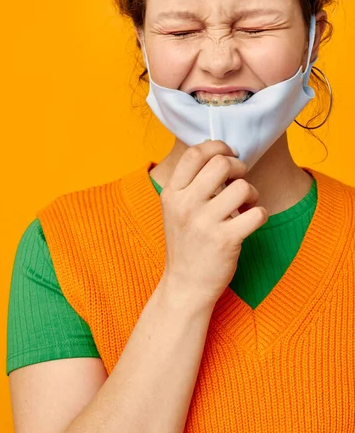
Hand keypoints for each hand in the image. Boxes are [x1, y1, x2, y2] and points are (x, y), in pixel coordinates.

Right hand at [160, 140, 268, 306]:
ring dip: (251, 192)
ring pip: (242, 187)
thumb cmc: (186, 243)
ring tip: (246, 204)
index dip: (217, 146)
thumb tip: (220, 153)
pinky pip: (257, 213)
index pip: (195, 154)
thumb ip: (190, 184)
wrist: (185, 286)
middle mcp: (185, 206)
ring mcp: (205, 224)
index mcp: (171, 194)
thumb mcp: (175, 209)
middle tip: (239, 179)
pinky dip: (260, 214)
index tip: (228, 153)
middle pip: (221, 164)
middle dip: (238, 167)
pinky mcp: (225, 241)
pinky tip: (251, 220)